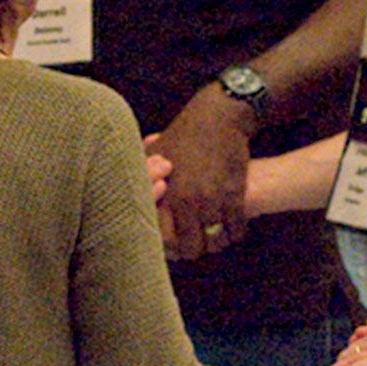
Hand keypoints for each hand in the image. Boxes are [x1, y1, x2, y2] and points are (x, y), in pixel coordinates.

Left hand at [148, 85, 253, 260]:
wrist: (218, 116)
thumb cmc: (183, 135)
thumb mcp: (154, 157)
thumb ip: (143, 178)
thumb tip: (130, 198)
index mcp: (163, 194)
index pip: (163, 241)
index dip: (169, 248)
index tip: (174, 244)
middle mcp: (186, 201)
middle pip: (189, 248)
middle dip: (193, 249)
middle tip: (197, 243)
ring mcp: (212, 199)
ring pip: (214, 242)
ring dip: (215, 243)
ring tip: (214, 236)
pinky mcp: (235, 195)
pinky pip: (236, 230)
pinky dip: (234, 233)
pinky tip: (230, 227)